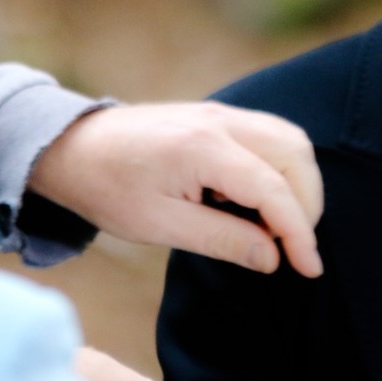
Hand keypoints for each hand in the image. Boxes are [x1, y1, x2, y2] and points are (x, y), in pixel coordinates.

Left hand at [29, 101, 323, 275]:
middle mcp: (221, 121)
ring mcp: (223, 113)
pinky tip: (262, 200)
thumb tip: (273, 258)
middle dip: (306, 205)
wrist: (72, 147)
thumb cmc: (106, 188)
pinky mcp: (220, 116)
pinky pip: (272, 135)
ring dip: (298, 184)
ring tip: (280, 226)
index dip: (298, 232)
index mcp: (202, 148)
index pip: (273, 189)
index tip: (309, 268)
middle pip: (295, 155)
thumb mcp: (158, 226)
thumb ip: (221, 240)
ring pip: (291, 140)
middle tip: (293, 248)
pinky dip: (283, 168)